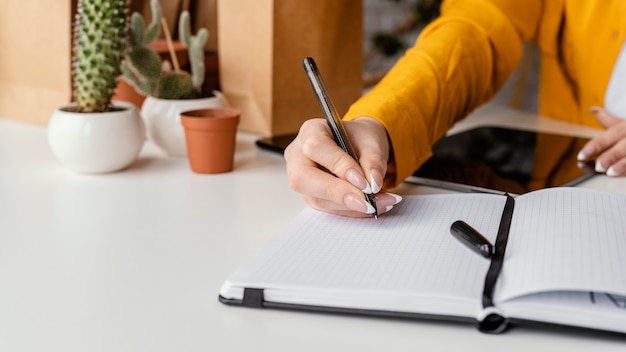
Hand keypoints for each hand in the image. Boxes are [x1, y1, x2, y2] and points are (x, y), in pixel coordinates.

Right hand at [284, 116, 401, 216]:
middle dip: (338, 193)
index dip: (339, 166)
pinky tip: (373, 206)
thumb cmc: (359, 138)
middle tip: (367, 202)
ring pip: (318, 199)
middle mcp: (298, 156)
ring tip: (380, 202)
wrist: (358, 146)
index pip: (316, 148)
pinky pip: (329, 209)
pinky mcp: (312, 196)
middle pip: (303, 178)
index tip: (364, 182)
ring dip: (352, 206)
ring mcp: (302, 179)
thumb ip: (373, 160)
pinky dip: (353, 210)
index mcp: (310, 131)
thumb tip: (373, 183)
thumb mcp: (371, 141)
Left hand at [577, 107, 625, 175]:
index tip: (581, 155)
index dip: (595, 145)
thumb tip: (594, 110)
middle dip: (611, 155)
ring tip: (611, 172)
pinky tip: (624, 175)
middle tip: (598, 166)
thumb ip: (610, 121)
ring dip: (624, 164)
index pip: (611, 134)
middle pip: (624, 144)